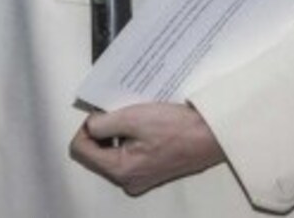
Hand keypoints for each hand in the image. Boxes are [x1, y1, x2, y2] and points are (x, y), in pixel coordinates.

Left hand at [69, 103, 224, 196]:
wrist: (211, 136)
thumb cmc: (176, 127)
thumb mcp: (133, 118)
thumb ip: (103, 123)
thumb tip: (90, 125)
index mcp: (120, 170)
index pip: (81, 150)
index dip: (84, 127)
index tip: (101, 112)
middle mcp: (127, 181)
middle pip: (96, 153)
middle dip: (103, 130)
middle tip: (120, 112)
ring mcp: (139, 179)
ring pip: (111, 153)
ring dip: (117, 133)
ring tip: (135, 117)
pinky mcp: (150, 173)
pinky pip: (128, 155)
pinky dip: (130, 139)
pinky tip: (144, 126)